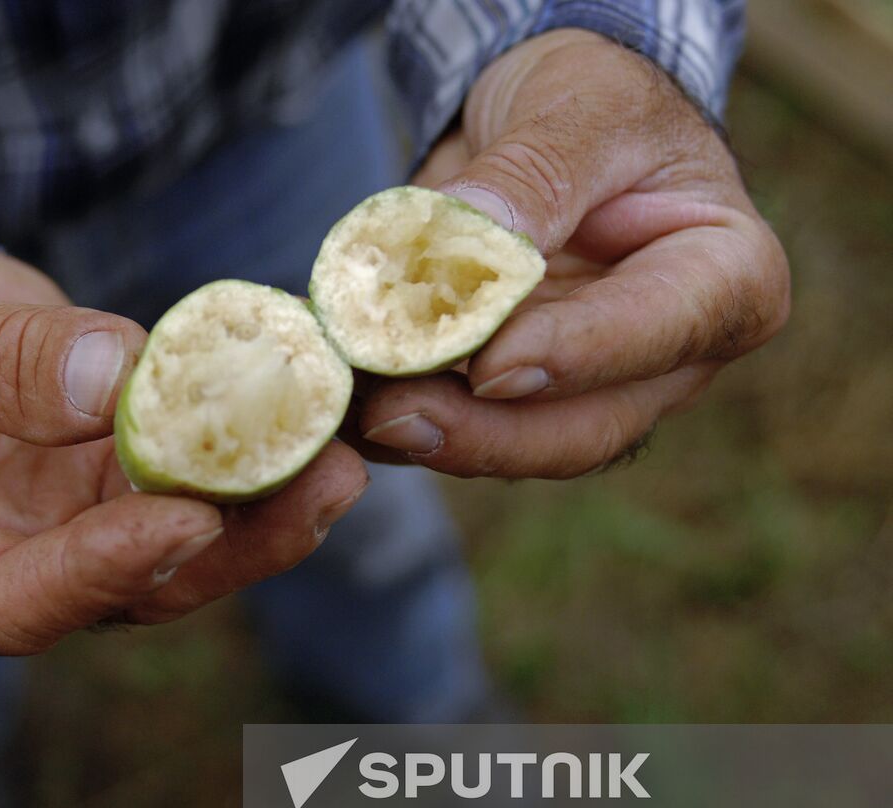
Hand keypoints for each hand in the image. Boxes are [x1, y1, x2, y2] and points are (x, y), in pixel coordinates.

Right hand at [0, 228, 366, 653]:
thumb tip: (109, 384)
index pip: (14, 603)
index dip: (104, 571)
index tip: (188, 521)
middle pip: (123, 588)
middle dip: (227, 544)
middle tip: (322, 485)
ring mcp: (56, 526)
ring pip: (171, 541)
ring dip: (259, 502)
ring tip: (341, 450)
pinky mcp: (100, 477)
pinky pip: (179, 474)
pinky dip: (239, 447)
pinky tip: (304, 411)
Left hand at [357, 29, 789, 477]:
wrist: (548, 127)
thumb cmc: (594, 105)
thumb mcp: (582, 109)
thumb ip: (535, 176)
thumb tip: (468, 240)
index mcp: (724, 280)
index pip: (660, 332)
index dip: (575, 357)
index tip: (491, 367)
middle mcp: (664, 359)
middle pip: (581, 428)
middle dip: (480, 434)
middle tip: (390, 414)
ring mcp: (585, 390)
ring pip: (508, 447)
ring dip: (422, 435)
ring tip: (347, 407)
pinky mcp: (510, 403)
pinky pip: (451, 427)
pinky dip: (392, 417)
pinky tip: (338, 399)